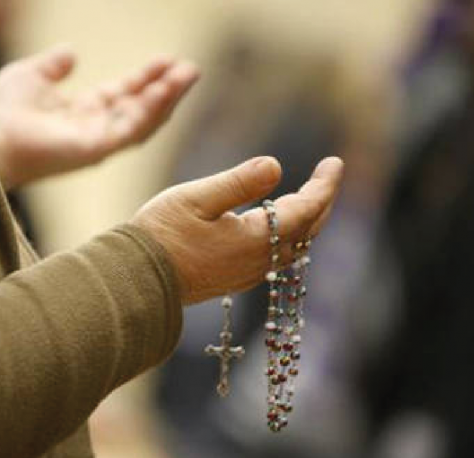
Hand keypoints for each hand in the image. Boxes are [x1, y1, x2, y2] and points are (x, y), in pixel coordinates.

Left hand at [0, 45, 199, 189]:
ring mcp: (101, 141)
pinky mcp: (98, 149)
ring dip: (167, 98)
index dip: (146, 77)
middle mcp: (97, 129)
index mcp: (84, 113)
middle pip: (141, 108)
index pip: (124, 94)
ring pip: (144, 120)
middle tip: (190, 69)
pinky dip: (152, 109)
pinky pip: (132, 128)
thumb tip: (72, 52)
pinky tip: (167, 90)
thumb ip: (54, 67)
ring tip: (189, 75)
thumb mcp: (31, 76)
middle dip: (166, 88)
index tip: (167, 60)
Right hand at [131, 156, 343, 303]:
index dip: (324, 186)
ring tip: (310, 194)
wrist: (138, 279)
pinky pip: (277, 255)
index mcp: (255, 239)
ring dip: (307, 219)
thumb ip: (239, 182)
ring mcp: (249, 272)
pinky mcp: (236, 277)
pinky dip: (289, 234)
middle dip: (321, 201)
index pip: (306, 210)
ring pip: (294, 245)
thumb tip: (276, 165)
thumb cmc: (161, 235)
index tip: (335, 163)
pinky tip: (279, 222)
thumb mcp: (197, 198)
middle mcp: (259, 260)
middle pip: (307, 231)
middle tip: (326, 175)